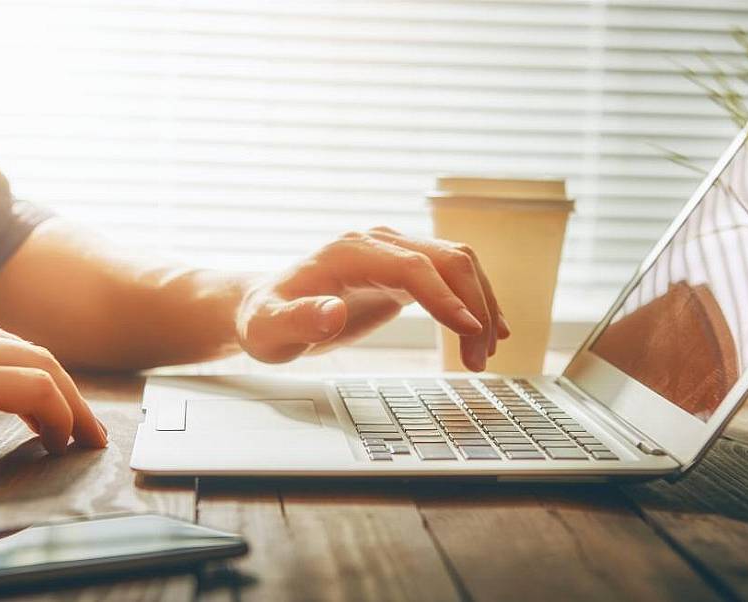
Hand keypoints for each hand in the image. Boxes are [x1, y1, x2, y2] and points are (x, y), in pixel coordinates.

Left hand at [236, 227, 509, 370]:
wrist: (263, 307)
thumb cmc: (264, 320)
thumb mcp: (269, 329)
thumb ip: (298, 321)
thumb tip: (333, 313)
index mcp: (349, 251)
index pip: (412, 265)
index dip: (445, 296)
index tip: (469, 330)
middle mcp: (377, 243)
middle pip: (446, 260)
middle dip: (473, 306)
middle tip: (480, 357)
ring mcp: (393, 252)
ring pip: (457, 265)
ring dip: (480, 305)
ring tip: (484, 354)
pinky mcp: (403, 269)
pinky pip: (451, 277)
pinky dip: (473, 301)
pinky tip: (484, 331)